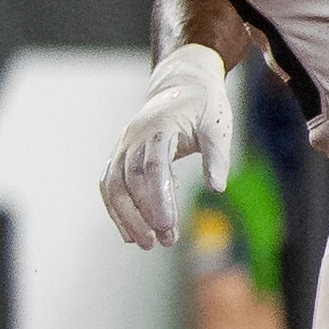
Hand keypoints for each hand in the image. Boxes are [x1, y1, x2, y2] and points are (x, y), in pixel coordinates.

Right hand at [102, 41, 233, 248]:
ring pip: (114, 187)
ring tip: (147, 244)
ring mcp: (122, 147)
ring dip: (127, 217)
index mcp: (158, 128)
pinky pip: (110, 186)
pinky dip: (117, 210)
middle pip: (130, 181)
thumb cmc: (204, 106)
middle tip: (164, 241)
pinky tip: (130, 233)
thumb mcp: (218, 127)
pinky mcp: (119, 156)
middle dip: (144, 214)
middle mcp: (133, 138)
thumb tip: (217, 189)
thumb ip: (217, 157)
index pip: (152, 167)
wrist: (181, 84)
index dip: (157, 198)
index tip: (167, 225)